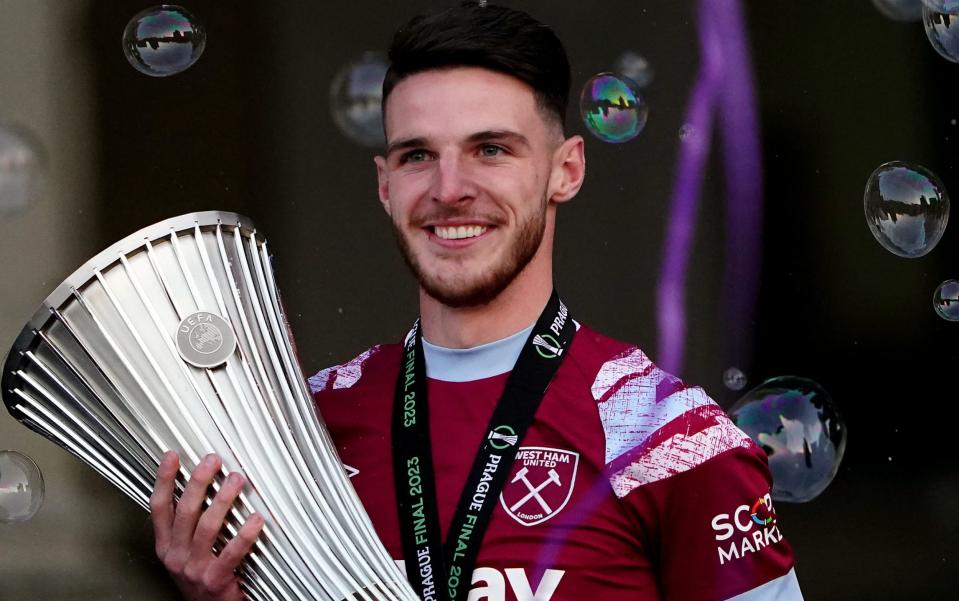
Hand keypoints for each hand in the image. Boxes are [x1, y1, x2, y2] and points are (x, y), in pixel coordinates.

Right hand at [151, 451, 263, 600]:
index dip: (163, 480)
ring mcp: (193, 568)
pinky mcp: (214, 580)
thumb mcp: (183, 551)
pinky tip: (257, 519)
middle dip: (199, 482)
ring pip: (207, 528)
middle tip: (213, 460)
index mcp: (166, 545)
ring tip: (237, 480)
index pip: (159, 507)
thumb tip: (200, 484)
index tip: (172, 456)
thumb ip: (188, 524)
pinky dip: (245, 534)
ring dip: (223, 500)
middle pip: (185, 511)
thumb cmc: (199, 576)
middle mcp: (175, 555)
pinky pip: (231, 553)